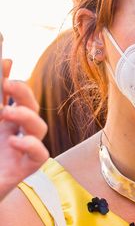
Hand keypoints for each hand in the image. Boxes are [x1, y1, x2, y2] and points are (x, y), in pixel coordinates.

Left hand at [0, 60, 48, 199]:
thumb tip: (5, 62)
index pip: (10, 93)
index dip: (8, 74)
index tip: (4, 57)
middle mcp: (13, 132)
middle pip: (30, 106)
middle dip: (23, 93)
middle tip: (7, 85)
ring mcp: (21, 150)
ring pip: (39, 128)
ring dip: (27, 116)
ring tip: (5, 113)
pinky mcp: (25, 169)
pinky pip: (40, 155)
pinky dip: (31, 145)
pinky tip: (14, 141)